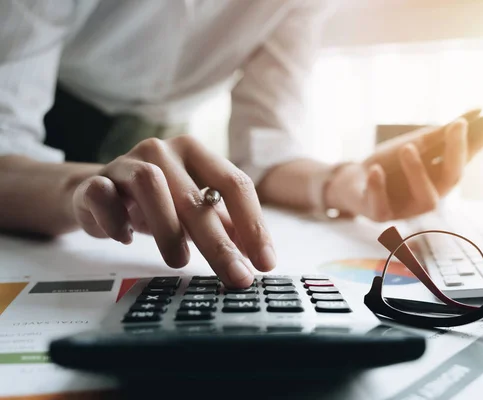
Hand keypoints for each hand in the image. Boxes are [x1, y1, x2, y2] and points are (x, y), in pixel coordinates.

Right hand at [71, 136, 275, 287]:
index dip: (253, 224)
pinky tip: (125, 238)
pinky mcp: (94, 180)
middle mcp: (163, 151)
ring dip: (168, 228)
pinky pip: (102, 195)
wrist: (98, 193)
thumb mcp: (195, 210)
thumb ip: (225, 225)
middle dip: (219, 243)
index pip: (235, 183)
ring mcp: (126, 162)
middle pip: (196, 196)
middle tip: (235, 276)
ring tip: (180, 261)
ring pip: (150, 185)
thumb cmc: (157, 202)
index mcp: (196, 154)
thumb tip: (257, 256)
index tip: (264, 262)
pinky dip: (115, 221)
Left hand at [325, 110, 482, 220]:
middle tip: (457, 125)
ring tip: (408, 147)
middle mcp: (430, 195)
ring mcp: (406, 209)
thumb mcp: (413, 144)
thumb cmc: (387, 164)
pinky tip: (375, 170)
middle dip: (457, 153)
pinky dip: (378, 187)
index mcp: (439, 178)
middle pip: (451, 180)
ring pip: (425, 199)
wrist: (351, 181)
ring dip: (418, 172)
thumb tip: (478, 111)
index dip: (481, 143)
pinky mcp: (380, 215)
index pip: (465, 159)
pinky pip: (381, 206)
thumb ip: (440, 133)